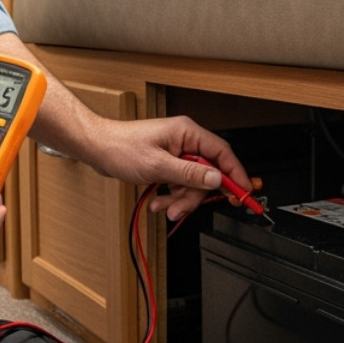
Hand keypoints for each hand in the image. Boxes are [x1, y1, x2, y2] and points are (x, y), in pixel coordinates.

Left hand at [78, 116, 252, 221]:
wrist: (98, 149)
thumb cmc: (122, 148)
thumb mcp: (158, 165)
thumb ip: (190, 174)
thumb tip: (216, 179)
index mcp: (188, 133)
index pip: (222, 154)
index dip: (236, 174)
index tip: (244, 193)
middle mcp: (186, 142)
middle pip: (208, 174)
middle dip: (195, 195)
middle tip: (182, 209)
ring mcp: (177, 153)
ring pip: (193, 183)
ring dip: (180, 199)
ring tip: (164, 206)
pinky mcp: (169, 164)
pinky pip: (180, 184)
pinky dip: (171, 196)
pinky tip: (158, 201)